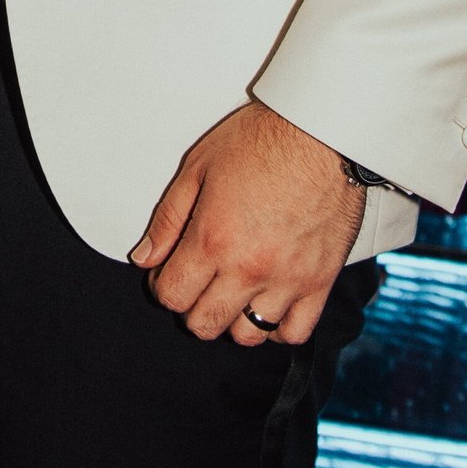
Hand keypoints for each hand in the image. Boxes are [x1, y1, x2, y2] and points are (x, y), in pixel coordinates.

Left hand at [129, 99, 365, 346]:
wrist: (321, 132)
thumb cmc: (262, 141)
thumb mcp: (198, 168)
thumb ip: (168, 219)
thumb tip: (145, 257)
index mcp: (213, 239)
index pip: (173, 296)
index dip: (163, 287)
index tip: (169, 274)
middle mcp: (249, 268)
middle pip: (205, 324)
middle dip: (192, 308)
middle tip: (198, 283)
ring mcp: (287, 280)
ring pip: (248, 335)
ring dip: (233, 320)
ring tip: (233, 294)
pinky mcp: (320, 282)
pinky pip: (295, 332)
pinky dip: (278, 328)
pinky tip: (269, 305)